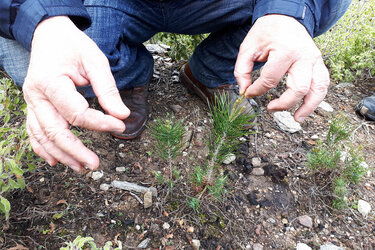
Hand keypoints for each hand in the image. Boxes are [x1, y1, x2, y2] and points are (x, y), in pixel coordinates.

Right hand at [23, 16, 129, 171]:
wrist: (49, 34)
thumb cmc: (73, 46)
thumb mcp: (95, 60)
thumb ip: (107, 88)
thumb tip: (122, 114)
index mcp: (50, 81)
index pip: (76, 112)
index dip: (99, 122)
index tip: (120, 125)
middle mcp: (35, 95)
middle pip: (55, 131)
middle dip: (75, 150)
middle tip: (95, 164)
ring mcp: (31, 102)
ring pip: (42, 136)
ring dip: (61, 154)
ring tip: (80, 168)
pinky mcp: (34, 106)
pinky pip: (34, 131)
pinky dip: (43, 148)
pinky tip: (55, 161)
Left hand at [235, 14, 329, 121]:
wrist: (285, 16)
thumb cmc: (267, 31)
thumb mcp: (248, 47)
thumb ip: (242, 70)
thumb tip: (244, 90)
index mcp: (285, 51)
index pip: (270, 80)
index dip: (257, 91)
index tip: (248, 93)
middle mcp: (304, 57)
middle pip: (298, 88)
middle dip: (284, 103)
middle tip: (270, 108)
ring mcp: (314, 59)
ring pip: (318, 88)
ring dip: (309, 106)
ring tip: (297, 118)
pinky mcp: (318, 62)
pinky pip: (323, 83)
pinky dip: (317, 97)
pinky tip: (307, 107)